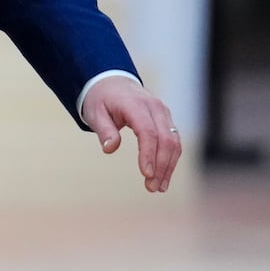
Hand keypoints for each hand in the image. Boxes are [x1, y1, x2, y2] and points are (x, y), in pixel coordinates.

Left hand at [80, 77, 181, 192]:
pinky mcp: (166, 120)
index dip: (149, 154)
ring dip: (168, 166)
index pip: (148, 131)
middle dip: (161, 166)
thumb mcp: (95, 113)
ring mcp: (163, 113)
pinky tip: (163, 177)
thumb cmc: (101, 99)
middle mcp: (154, 107)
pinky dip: (170, 160)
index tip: (146, 174)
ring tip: (158, 188)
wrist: (112, 82)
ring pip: (174, 142)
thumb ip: (104, 130)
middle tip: (151, 188)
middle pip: (165, 139)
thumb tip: (110, 148)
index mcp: (135, 104)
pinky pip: (173, 141)